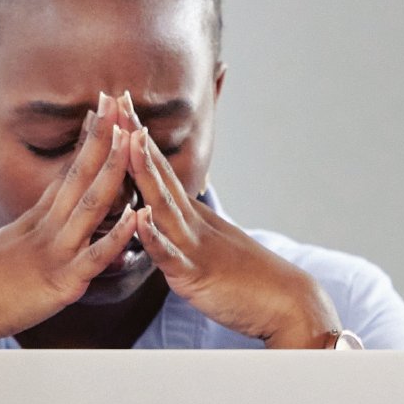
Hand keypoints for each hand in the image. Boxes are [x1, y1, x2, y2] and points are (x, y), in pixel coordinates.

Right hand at [0, 95, 143, 343]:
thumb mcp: (3, 249)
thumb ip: (26, 233)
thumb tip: (37, 220)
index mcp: (35, 221)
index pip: (67, 172)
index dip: (87, 141)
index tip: (101, 109)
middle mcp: (47, 229)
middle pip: (80, 175)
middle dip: (102, 137)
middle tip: (119, 100)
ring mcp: (56, 252)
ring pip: (91, 205)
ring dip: (113, 169)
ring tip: (131, 137)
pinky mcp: (62, 282)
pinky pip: (94, 257)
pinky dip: (117, 236)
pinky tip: (138, 217)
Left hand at [123, 92, 338, 345]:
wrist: (286, 304)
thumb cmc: (247, 280)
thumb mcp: (209, 247)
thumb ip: (185, 231)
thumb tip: (164, 217)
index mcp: (191, 217)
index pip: (160, 170)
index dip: (138, 138)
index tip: (120, 104)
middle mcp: (192, 222)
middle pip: (160, 173)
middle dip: (135, 138)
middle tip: (117, 99)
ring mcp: (194, 246)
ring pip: (165, 204)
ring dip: (145, 172)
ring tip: (128, 140)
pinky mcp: (196, 275)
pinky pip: (171, 255)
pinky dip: (155, 236)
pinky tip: (140, 217)